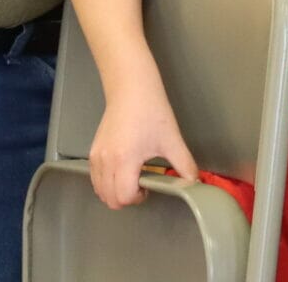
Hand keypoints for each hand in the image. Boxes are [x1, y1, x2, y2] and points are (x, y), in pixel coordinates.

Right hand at [88, 87, 197, 209]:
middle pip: (109, 199)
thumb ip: (184, 164)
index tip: (149, 185)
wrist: (131, 89)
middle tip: (142, 183)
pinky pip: (94, 178)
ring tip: (132, 176)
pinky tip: (121, 169)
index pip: (124, 197)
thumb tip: (193, 182)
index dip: (138, 198)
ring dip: (115, 191)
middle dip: (127, 198)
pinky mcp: (93, 150)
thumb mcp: (172, 139)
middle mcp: (106, 161)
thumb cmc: (152, 111)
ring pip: (100, 190)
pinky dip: (106, 182)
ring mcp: (97, 156)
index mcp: (125, 160)